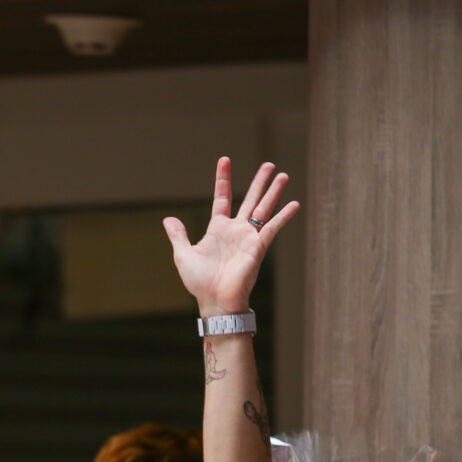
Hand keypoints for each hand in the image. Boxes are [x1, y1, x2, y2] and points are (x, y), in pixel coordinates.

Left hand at [162, 158, 298, 317]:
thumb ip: (178, 236)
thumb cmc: (200, 281)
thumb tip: (168, 219)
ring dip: (273, 193)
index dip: (223, 180)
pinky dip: (283, 216)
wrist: (215, 300)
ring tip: (283, 175)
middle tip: (269, 165)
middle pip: (249, 199)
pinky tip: (294, 204)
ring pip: (263, 209)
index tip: (225, 160)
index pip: (222, 198)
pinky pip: (272, 228)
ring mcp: (248, 237)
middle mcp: (235, 230)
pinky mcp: (258, 247)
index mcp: (217, 229)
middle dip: (259, 182)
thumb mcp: (183, 255)